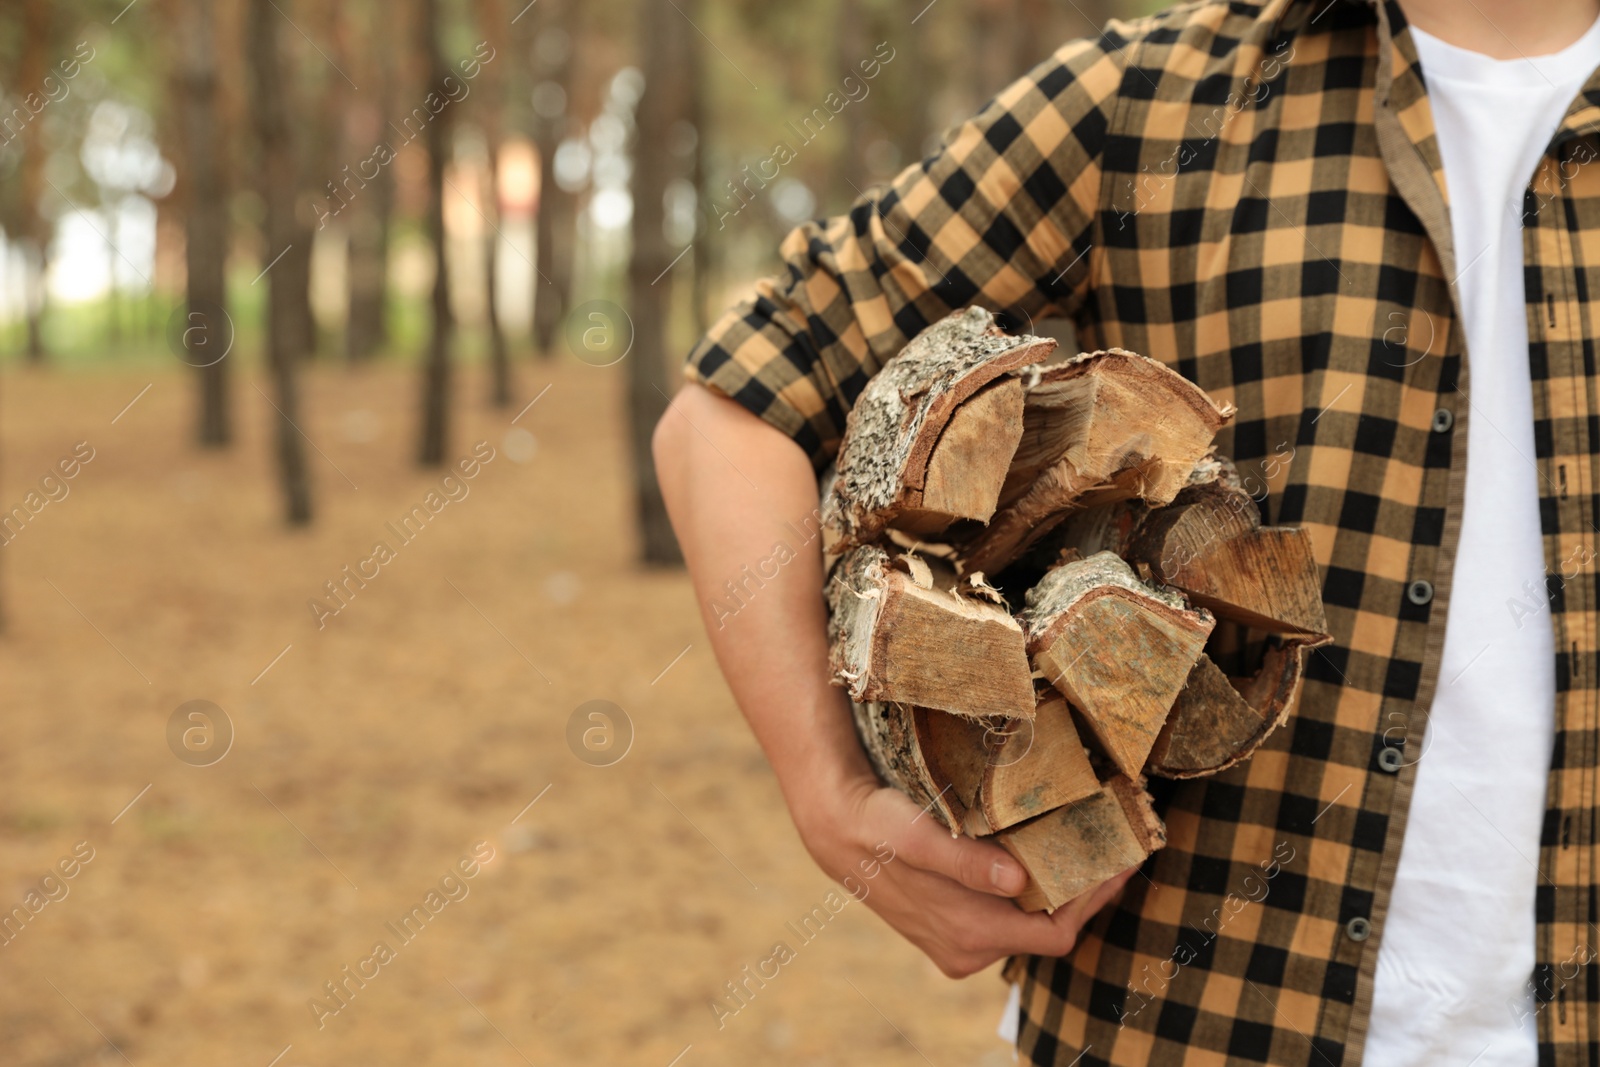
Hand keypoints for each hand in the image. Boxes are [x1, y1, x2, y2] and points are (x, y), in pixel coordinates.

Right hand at [797, 775, 1139, 977]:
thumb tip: (1019, 880)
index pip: (1054, 932)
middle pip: (1048, 930)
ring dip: (1058, 891)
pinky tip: (1041, 859)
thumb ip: (965, 862)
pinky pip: (1008, 920)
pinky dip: (1031, 893)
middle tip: (1112, 850)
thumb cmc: (878, 827)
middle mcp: (968, 950)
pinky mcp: (954, 930)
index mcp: (968, 933)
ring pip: (1029, 925)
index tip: (1121, 863)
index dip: (1092, 901)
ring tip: (1083, 848)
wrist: (837, 831)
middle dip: (1082, 893)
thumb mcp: (917, 836)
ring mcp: (961, 945)